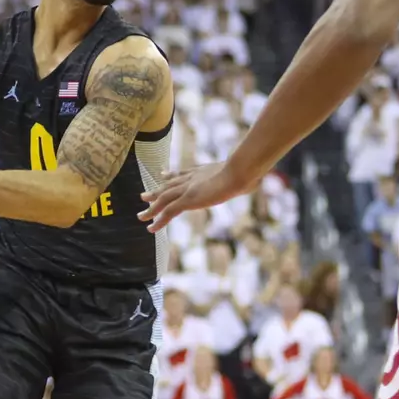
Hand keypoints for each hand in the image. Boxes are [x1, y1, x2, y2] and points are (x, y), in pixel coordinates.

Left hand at [138, 161, 258, 232]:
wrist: (239, 171)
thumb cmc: (245, 171)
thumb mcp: (243, 172)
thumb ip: (244, 174)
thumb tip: (257, 177)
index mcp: (202, 171)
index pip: (183, 173)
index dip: (172, 175)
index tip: (163, 174)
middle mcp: (191, 178)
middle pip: (169, 185)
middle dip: (156, 191)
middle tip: (144, 195)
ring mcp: (188, 188)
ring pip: (163, 199)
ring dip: (151, 208)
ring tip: (141, 215)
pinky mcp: (188, 199)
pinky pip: (168, 211)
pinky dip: (158, 219)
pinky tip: (150, 228)